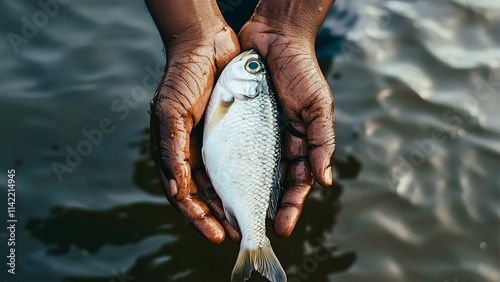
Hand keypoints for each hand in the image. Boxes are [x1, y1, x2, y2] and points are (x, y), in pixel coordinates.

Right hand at [147, 0, 240, 242]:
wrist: (204, 43)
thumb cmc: (182, 77)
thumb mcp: (171, 113)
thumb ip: (173, 151)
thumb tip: (177, 190)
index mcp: (174, 152)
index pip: (184, 195)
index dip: (199, 217)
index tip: (218, 234)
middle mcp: (193, 152)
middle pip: (205, 194)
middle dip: (219, 217)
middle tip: (239, 234)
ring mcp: (212, 143)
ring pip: (223, 182)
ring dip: (234, 202)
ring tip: (251, 220)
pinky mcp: (231, 132)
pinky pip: (239, 161)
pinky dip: (246, 178)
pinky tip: (258, 190)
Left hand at [239, 0, 335, 237]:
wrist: (273, 38)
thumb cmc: (301, 70)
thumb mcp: (317, 105)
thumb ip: (322, 141)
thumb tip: (325, 180)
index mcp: (300, 144)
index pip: (297, 184)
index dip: (291, 207)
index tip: (281, 228)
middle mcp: (278, 145)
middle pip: (271, 185)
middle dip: (264, 210)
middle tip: (252, 232)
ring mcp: (256, 137)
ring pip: (249, 174)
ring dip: (242, 197)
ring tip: (232, 220)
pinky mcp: (236, 126)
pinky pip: (230, 153)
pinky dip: (226, 172)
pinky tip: (217, 188)